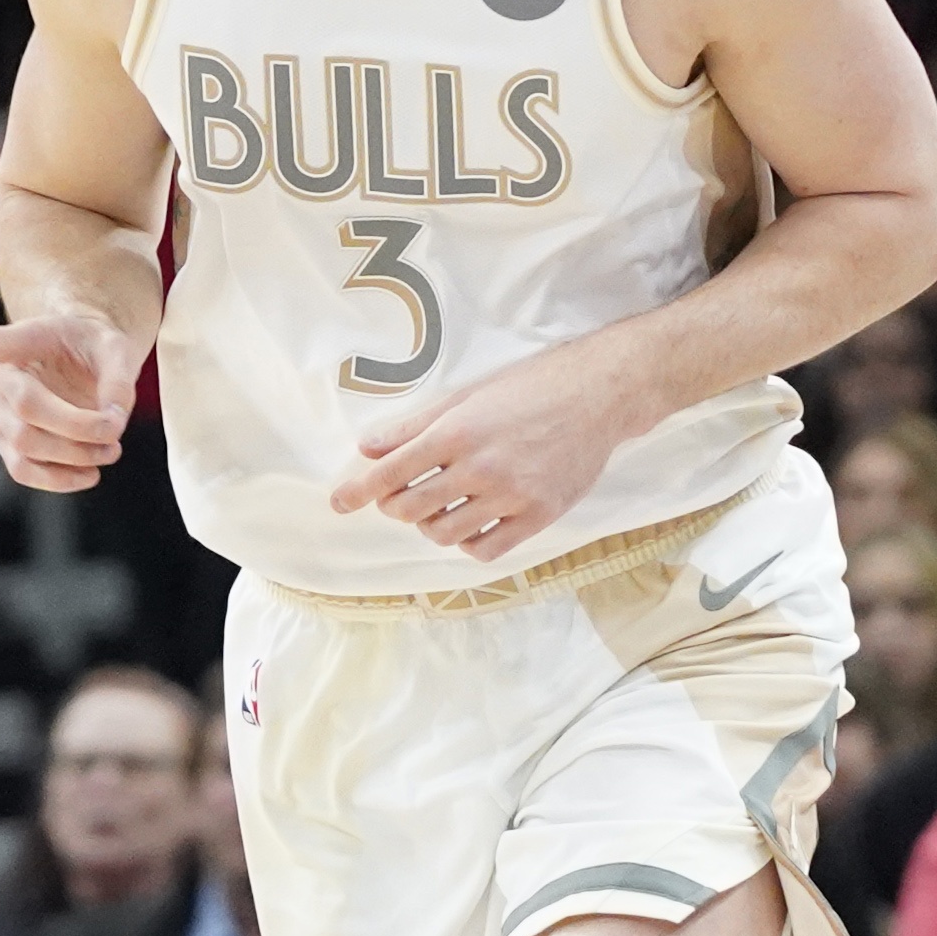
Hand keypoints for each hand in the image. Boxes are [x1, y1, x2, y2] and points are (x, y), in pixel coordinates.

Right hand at [0, 316, 140, 492]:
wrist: (87, 362)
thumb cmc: (96, 348)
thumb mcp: (118, 348)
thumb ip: (119, 378)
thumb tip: (113, 420)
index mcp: (24, 339)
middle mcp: (2, 377)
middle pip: (27, 408)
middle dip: (78, 427)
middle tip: (114, 430)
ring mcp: (0, 412)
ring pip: (24, 444)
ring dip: (72, 456)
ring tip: (110, 452)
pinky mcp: (9, 442)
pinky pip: (23, 469)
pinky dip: (58, 479)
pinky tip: (89, 474)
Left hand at [329, 343, 642, 563]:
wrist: (599, 395)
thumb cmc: (531, 386)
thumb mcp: (467, 396)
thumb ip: (415, 426)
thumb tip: (367, 448)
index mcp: (458, 431)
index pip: (392, 471)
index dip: (358, 491)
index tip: (338, 503)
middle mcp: (481, 466)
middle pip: (410, 508)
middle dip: (395, 505)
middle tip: (400, 495)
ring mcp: (511, 495)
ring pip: (444, 533)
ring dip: (429, 523)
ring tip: (439, 506)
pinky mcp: (539, 515)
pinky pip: (485, 549)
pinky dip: (467, 542)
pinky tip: (470, 523)